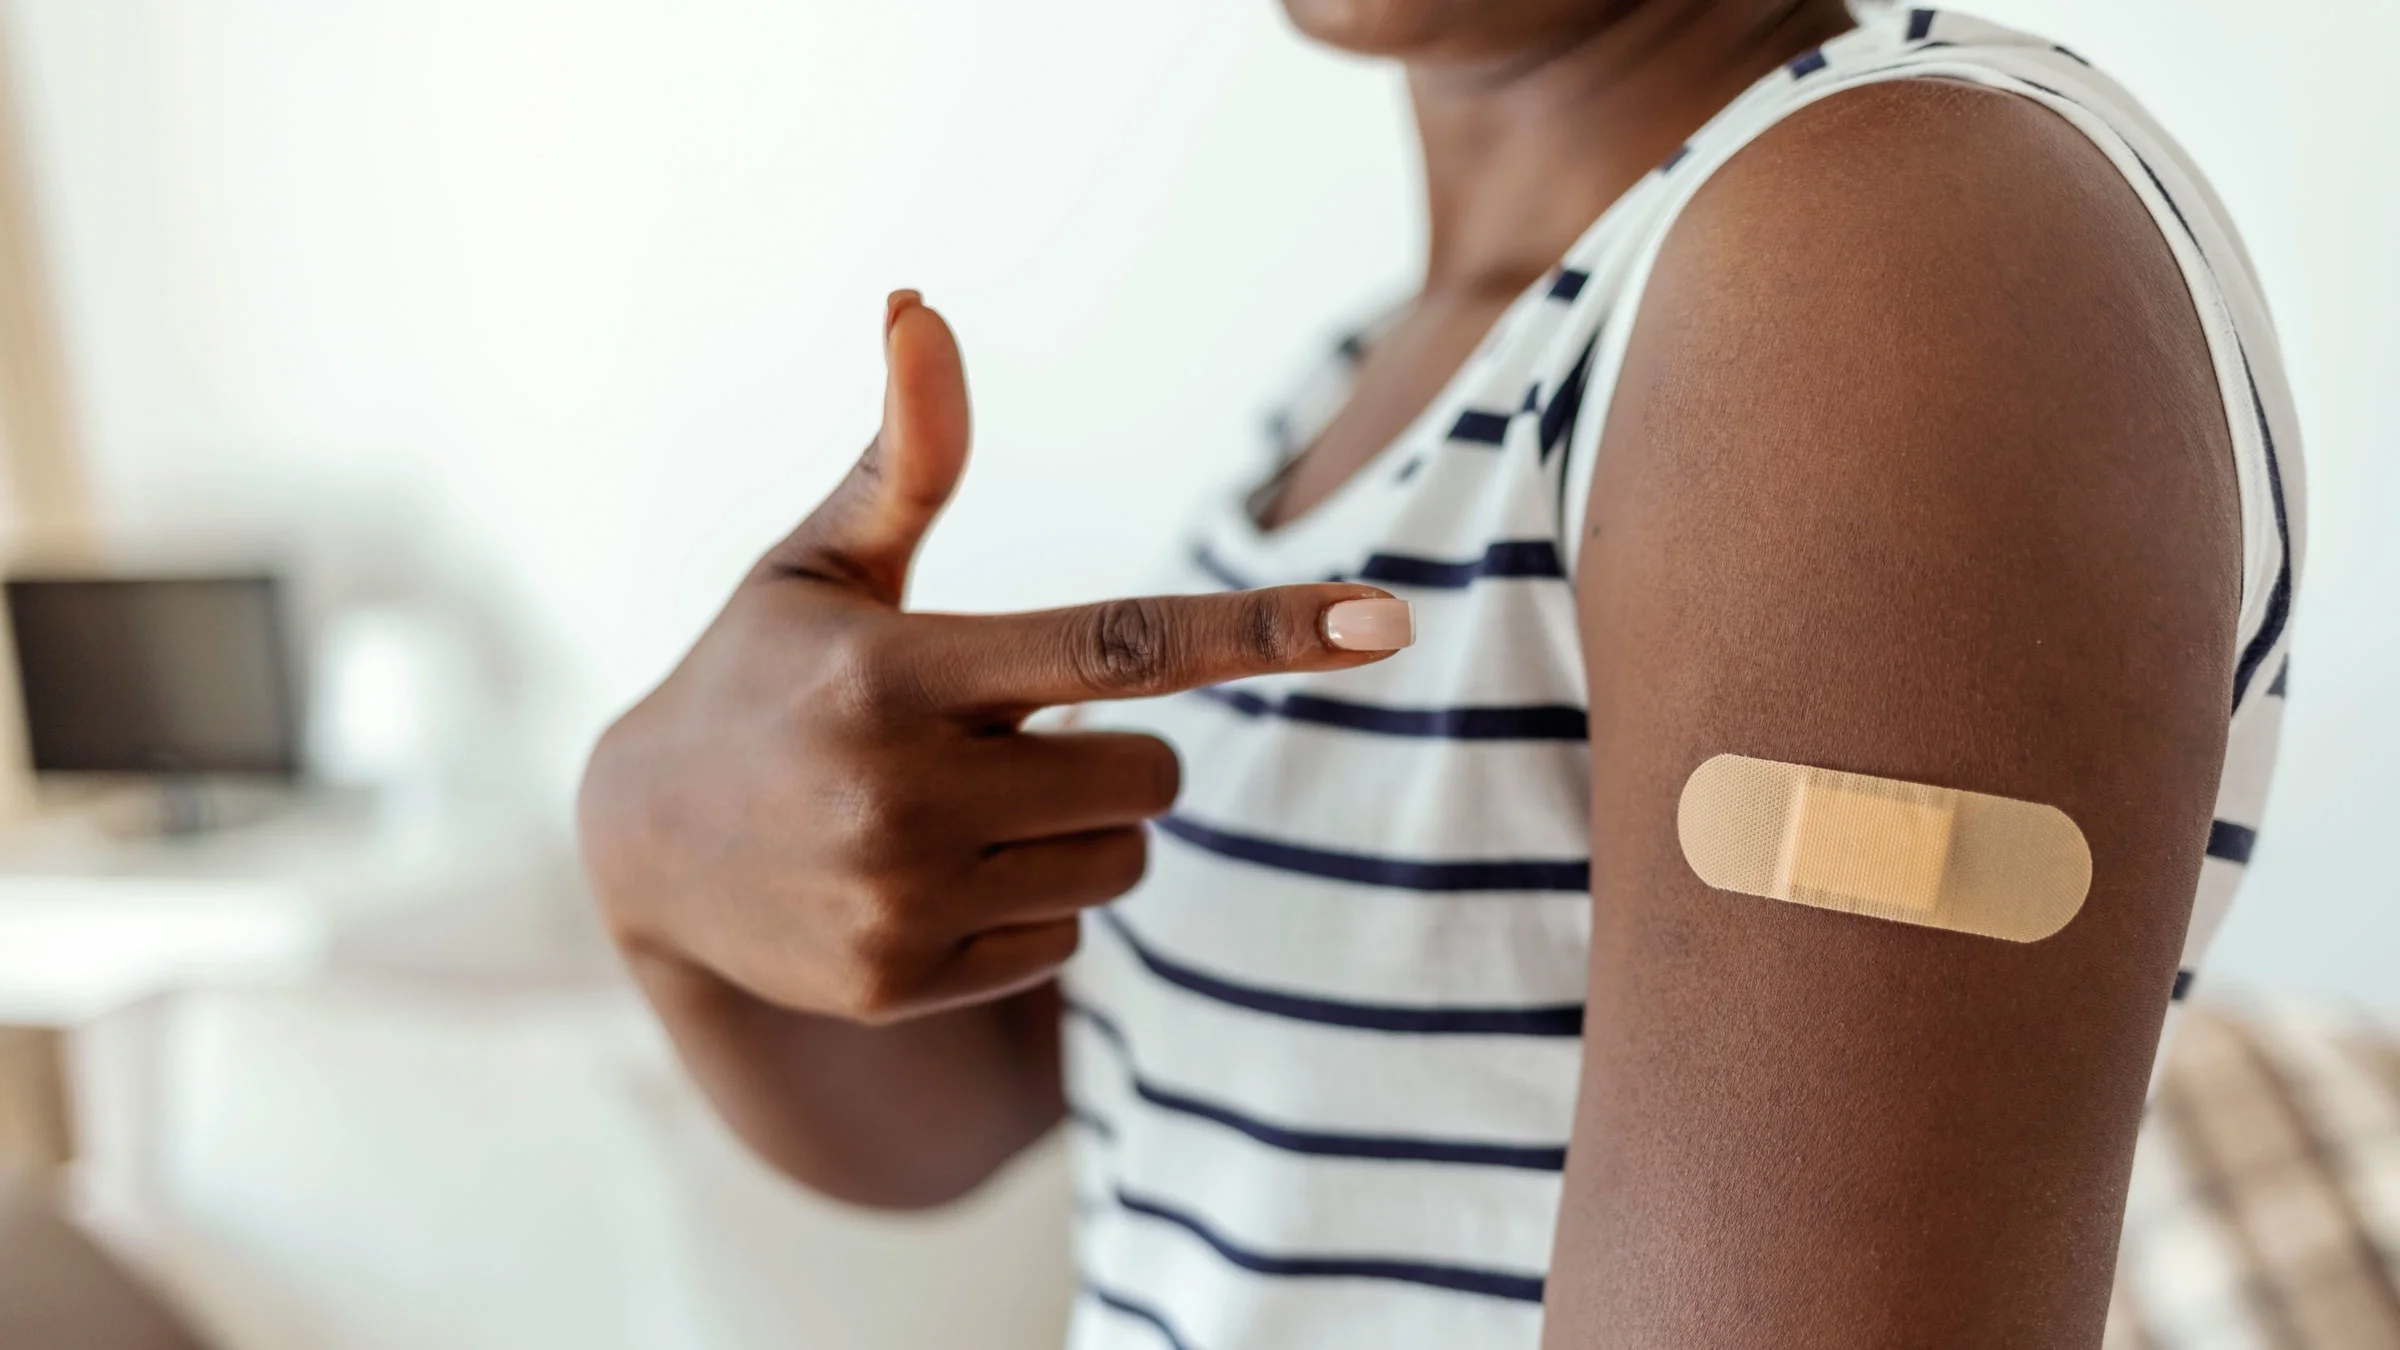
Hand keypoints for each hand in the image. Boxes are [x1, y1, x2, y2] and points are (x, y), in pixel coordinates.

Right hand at [577, 292, 1413, 1025]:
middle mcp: (901, 788)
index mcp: (900, 668)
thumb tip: (920, 301)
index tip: (1385, 622)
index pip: (1124, 645)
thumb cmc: (762, 678)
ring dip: (1079, 834)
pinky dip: (1024, 912)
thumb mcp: (821, 565)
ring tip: (960, 810)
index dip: (1265, 630)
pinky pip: (1064, 946)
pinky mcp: (900, 982)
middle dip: (1114, 751)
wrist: (638, 850)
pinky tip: (925, 882)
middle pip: (1150, 774)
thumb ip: (906, 455)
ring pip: (1119, 866)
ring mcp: (899, 899)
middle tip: (1006, 739)